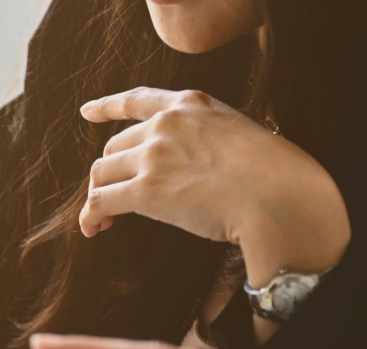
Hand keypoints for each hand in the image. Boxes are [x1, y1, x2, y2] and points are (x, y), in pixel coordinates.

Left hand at [79, 88, 349, 285]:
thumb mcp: (239, 135)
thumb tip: (192, 170)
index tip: (87, 113)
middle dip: (114, 173)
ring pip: (102, 174)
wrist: (278, 197)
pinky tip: (93, 230)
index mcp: (192, 104)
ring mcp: (154, 154)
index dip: (108, 107)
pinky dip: (90, 217)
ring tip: (103, 220)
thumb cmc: (273, 176)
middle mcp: (166, 123)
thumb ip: (208, 140)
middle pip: (116, 147)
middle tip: (117, 199)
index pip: (139, 100)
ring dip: (99, 196)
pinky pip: (100, 201)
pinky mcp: (146, 190)